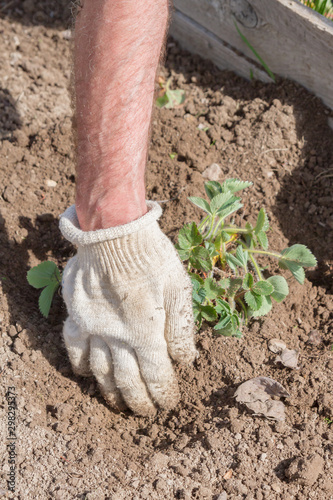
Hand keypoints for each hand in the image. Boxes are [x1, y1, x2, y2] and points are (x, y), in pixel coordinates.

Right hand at [59, 201, 196, 415]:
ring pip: (101, 372)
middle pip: (128, 381)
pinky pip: (73, 347)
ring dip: (111, 393)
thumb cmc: (152, 256)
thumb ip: (182, 327)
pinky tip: (87, 374)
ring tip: (119, 405)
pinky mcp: (77, 315)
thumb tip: (186, 360)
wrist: (115, 232)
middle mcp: (118, 336)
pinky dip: (80, 365)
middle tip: (146, 412)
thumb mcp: (179, 286)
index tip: (169, 403)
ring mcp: (94, 327)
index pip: (157, 375)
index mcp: (146, 331)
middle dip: (140, 401)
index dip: (164, 394)